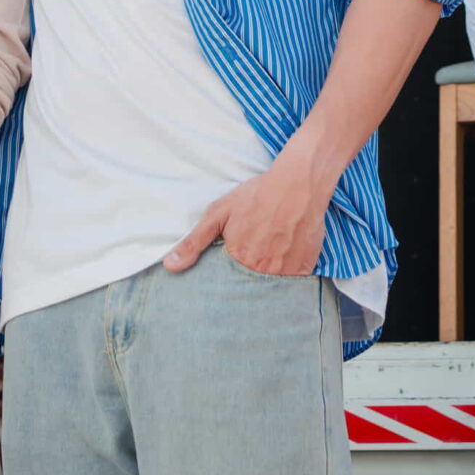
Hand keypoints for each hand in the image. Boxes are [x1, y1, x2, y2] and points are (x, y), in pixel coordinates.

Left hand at [163, 157, 328, 276]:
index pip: (225, 287)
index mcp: (238, 260)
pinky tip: (282, 268)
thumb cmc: (257, 195)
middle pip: (248, 291)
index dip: (225, 284)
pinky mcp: (304, 269)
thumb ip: (194, 242)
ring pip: (270, 291)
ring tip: (263, 272)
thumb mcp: (219, 213)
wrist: (298, 183)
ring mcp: (284, 272)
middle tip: (246, 279)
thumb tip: (170, 266)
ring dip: (264, 286)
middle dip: (245, 289)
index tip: (223, 285)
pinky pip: (292, 287)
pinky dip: (286, 283)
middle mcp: (261, 271)